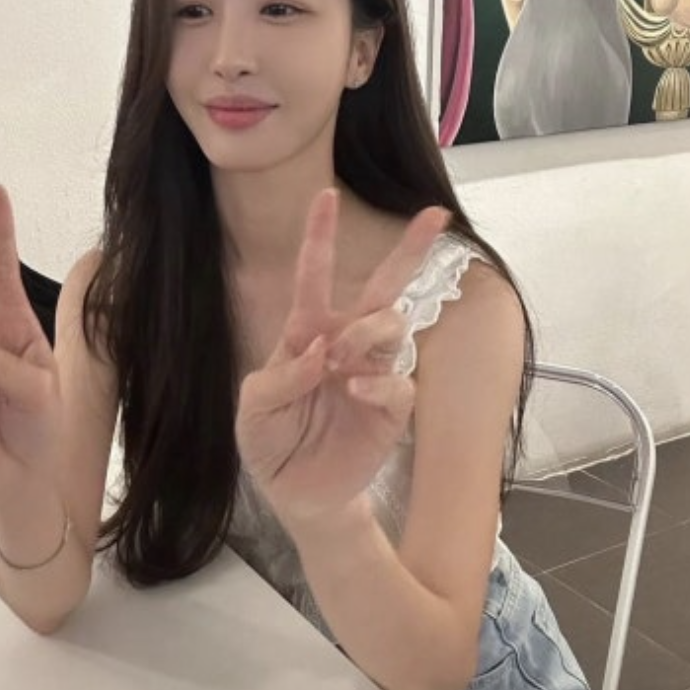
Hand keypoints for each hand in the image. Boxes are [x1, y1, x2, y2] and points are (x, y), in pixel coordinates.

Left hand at [235, 190, 448, 526]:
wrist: (298, 494)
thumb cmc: (271, 443)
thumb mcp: (254, 409)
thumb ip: (280, 376)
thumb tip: (319, 350)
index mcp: (306, 333)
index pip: (315, 277)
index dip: (320, 237)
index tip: (326, 195)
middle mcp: (344, 344)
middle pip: (382, 289)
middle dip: (410, 250)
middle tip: (434, 218)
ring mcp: (372, 372)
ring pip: (392, 325)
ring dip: (368, 331)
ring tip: (340, 360)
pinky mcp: (391, 406)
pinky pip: (398, 378)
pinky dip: (378, 379)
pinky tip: (354, 388)